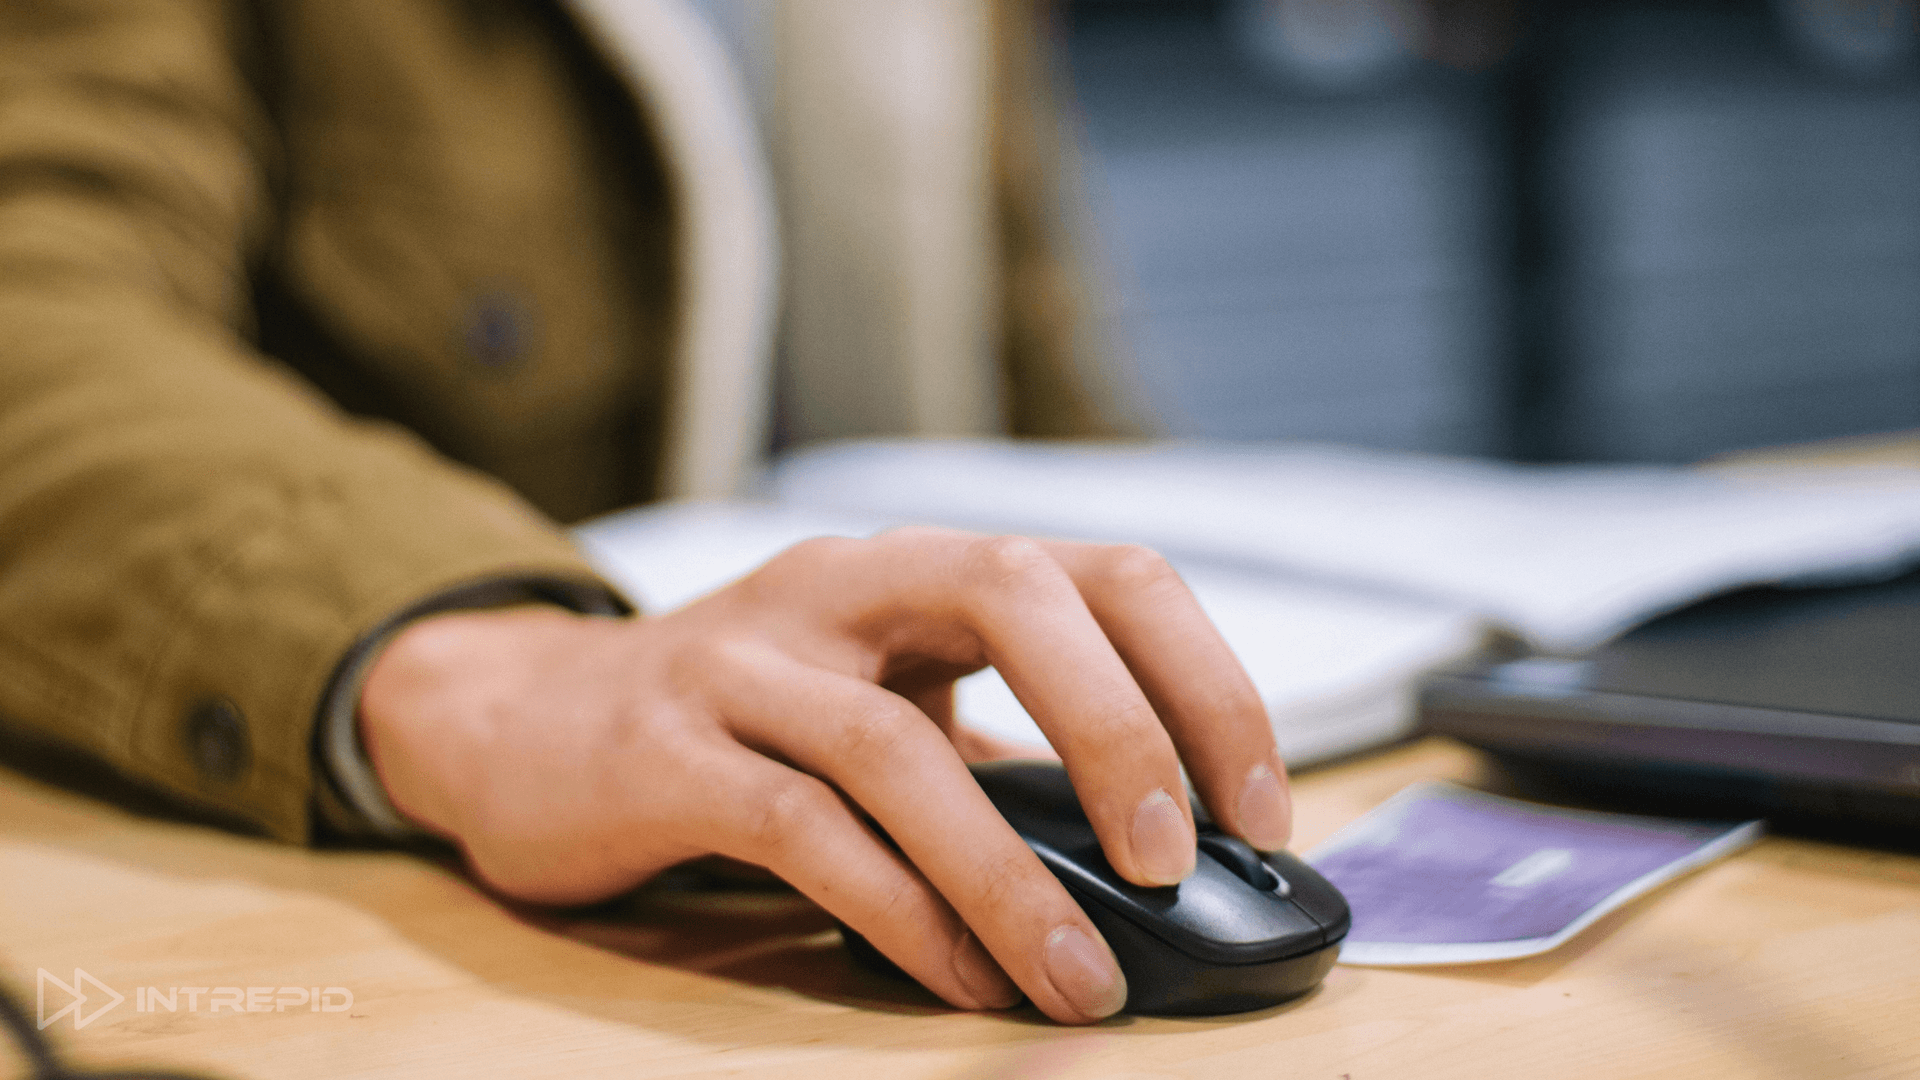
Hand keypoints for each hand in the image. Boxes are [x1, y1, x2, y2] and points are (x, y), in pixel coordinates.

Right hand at [358, 527, 1290, 1023]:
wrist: (516, 718)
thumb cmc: (734, 721)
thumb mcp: (876, 703)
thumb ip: (993, 757)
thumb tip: (1146, 857)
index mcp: (916, 572)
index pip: (1099, 571)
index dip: (1198, 678)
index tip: (1256, 807)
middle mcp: (837, 588)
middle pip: (1013, 593)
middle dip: (1120, 728)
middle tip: (1175, 862)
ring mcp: (742, 661)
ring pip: (897, 746)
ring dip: (1007, 875)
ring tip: (1076, 980)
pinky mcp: (664, 753)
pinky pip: (802, 831)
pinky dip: (897, 912)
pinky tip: (956, 978)